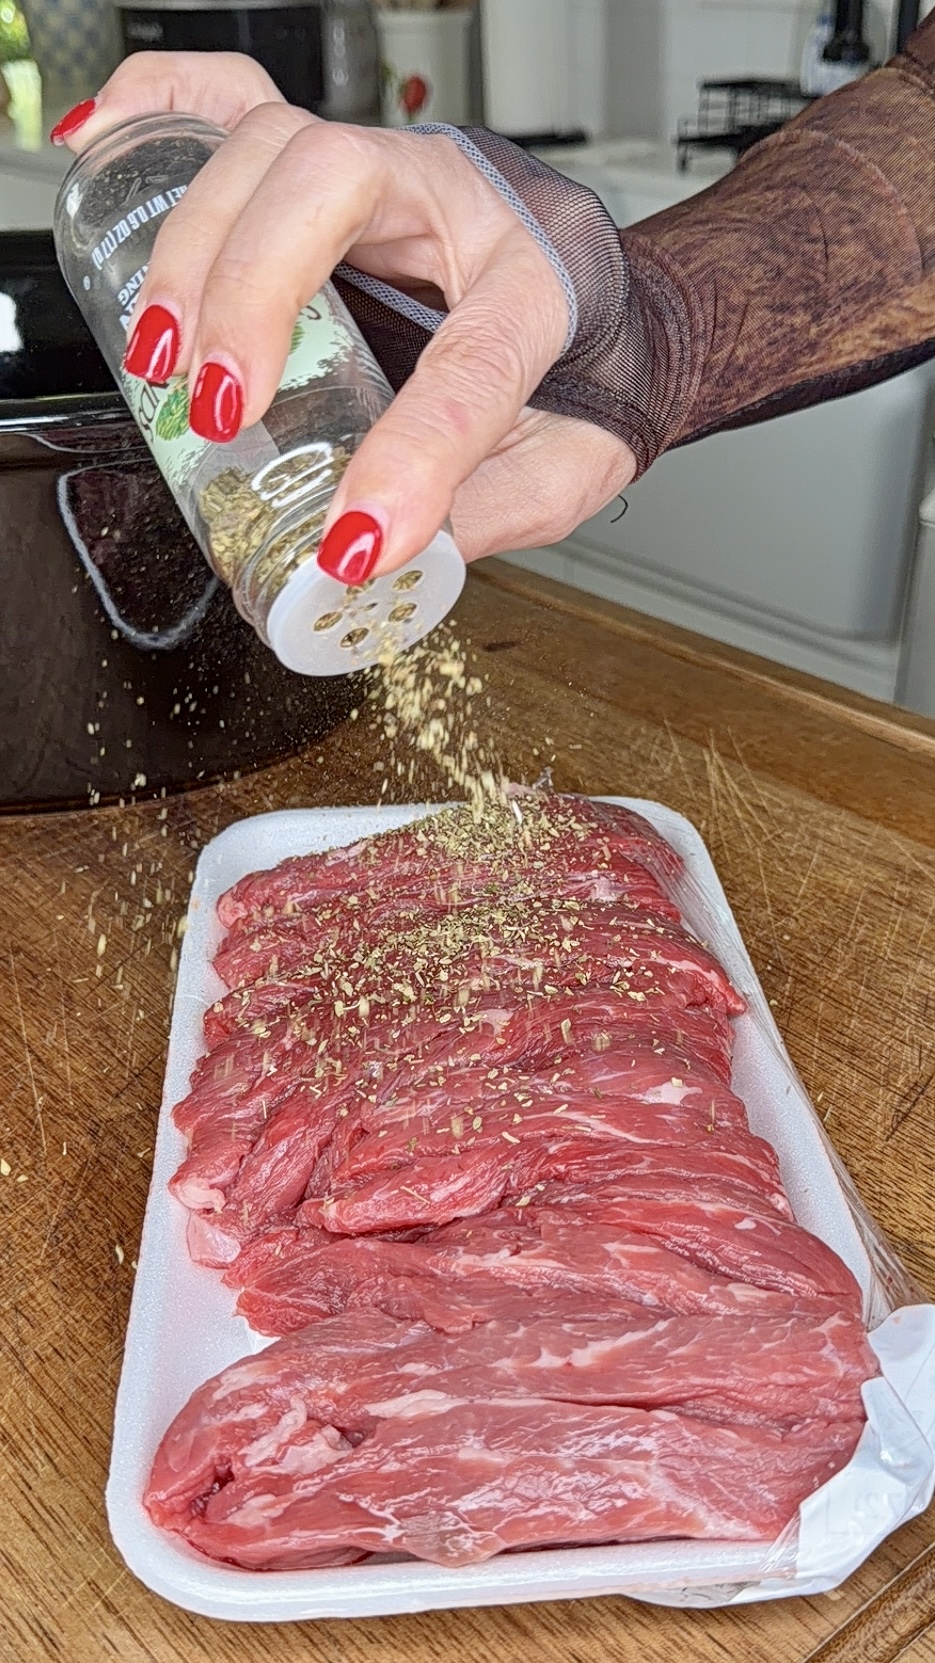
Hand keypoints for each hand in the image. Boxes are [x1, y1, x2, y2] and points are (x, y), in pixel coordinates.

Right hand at [59, 54, 636, 576]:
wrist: (610, 307)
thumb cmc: (589, 375)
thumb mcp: (573, 465)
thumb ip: (497, 512)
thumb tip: (395, 558)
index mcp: (544, 279)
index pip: (474, 359)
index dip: (412, 454)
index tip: (357, 538)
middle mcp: (457, 194)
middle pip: (330, 180)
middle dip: (252, 294)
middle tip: (218, 408)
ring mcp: (385, 168)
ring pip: (267, 145)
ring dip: (194, 250)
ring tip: (166, 362)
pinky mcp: (330, 170)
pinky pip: (233, 99)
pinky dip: (159, 113)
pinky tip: (108, 156)